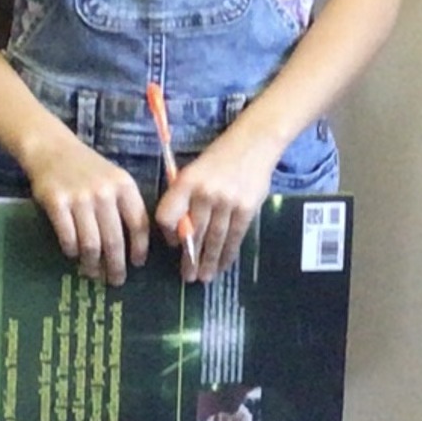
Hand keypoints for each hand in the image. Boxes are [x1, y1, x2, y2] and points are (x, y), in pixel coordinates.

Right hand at [24, 134, 150, 284]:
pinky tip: (73, 254)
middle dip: (116, 266)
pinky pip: (67, 237)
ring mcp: (79, 197)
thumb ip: (125, 205)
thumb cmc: (88, 168)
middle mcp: (104, 192)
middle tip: (115, 280)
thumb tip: (133, 246)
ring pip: (91, 244)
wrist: (52, 149)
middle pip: (114, 240)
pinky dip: (72, 251)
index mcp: (124, 186)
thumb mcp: (114, 179)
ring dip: (92, 264)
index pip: (138, 224)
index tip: (137, 263)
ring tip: (92, 272)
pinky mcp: (56, 202)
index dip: (139, 248)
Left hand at [157, 130, 279, 283]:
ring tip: (204, 278)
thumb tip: (179, 233)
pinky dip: (228, 253)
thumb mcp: (194, 171)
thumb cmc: (220, 158)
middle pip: (193, 233)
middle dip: (190, 258)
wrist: (254, 143)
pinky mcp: (246, 207)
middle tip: (188, 277)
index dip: (168, 234)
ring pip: (214, 239)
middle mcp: (204, 192)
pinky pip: (235, 236)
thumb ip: (185, 198)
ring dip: (209, 261)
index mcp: (186, 181)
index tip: (174, 244)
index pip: (167, 215)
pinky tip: (223, 265)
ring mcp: (227, 201)